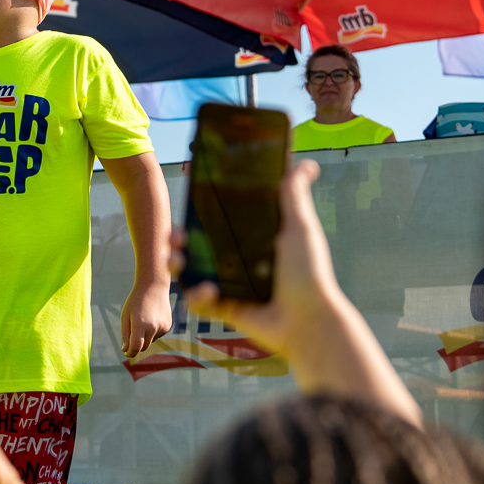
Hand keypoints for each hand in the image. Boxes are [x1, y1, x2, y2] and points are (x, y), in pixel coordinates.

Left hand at [120, 279, 171, 357]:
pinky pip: (157, 335)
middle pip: (144, 347)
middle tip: (131, 338)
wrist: (154, 286)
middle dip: (137, 345)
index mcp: (140, 324)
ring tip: (143, 320)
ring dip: (145, 336)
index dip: (130, 352)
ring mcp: (162, 327)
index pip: (136, 347)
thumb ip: (125, 334)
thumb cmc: (136, 300)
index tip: (126, 352)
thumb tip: (125, 350)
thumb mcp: (125, 315)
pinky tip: (151, 318)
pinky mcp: (167, 326)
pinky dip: (152, 331)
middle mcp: (153, 327)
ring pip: (151, 341)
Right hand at [179, 159, 340, 360]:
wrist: (309, 320)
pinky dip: (197, 295)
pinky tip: (208, 290)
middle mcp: (238, 261)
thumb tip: (307, 164)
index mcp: (253, 239)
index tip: (188, 199)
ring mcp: (230, 285)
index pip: (220, 220)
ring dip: (177, 264)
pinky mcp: (226, 308)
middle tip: (174, 234)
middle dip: (180, 238)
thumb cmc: (309, 272)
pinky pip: (200, 301)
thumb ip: (293, 195)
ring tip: (175, 259)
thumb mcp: (300, 227)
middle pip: (199, 245)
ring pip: (192, 271)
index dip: (201, 211)